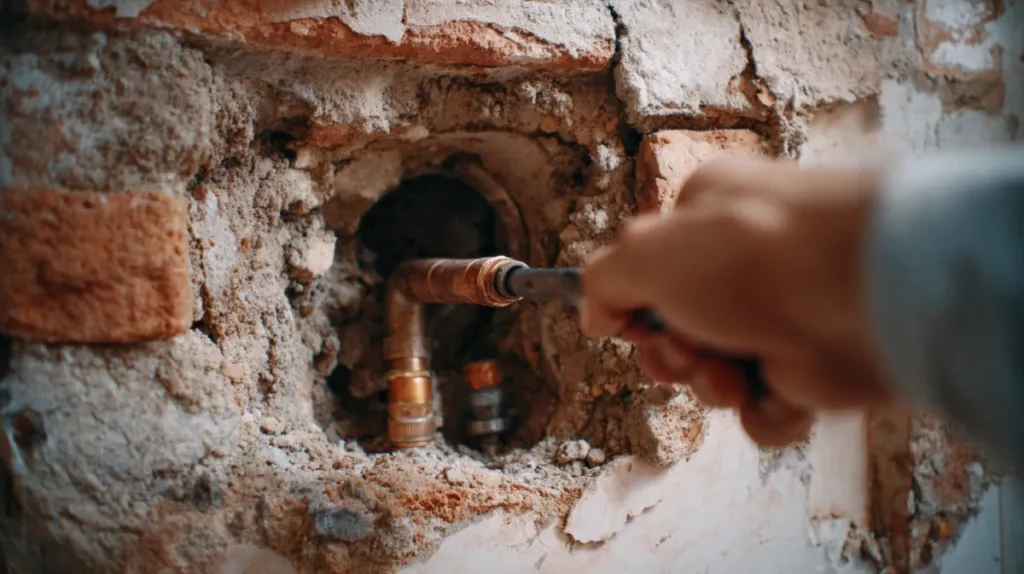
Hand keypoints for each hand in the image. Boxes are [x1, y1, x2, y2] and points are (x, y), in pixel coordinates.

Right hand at [580, 156, 892, 445]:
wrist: (861, 294)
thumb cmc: (752, 253)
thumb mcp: (646, 252)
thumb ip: (602, 281)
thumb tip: (594, 314)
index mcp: (707, 217)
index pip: (650, 271)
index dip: (634, 307)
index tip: (634, 322)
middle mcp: (743, 265)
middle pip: (676, 331)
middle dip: (672, 354)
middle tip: (689, 349)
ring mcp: (779, 318)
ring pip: (714, 375)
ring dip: (712, 383)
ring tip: (734, 372)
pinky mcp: (813, 370)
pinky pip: (764, 410)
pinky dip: (764, 411)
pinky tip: (776, 390)